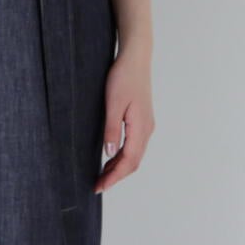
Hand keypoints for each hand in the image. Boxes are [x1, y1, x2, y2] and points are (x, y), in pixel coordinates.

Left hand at [93, 46, 153, 192]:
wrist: (136, 59)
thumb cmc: (124, 77)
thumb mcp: (113, 103)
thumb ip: (112, 129)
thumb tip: (109, 153)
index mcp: (140, 127)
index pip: (128, 161)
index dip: (114, 176)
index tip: (100, 186)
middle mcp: (146, 129)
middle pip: (134, 162)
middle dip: (116, 176)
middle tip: (98, 185)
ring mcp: (146, 125)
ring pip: (134, 155)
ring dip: (119, 168)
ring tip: (102, 175)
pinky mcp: (142, 120)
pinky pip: (134, 145)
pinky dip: (123, 156)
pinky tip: (111, 158)